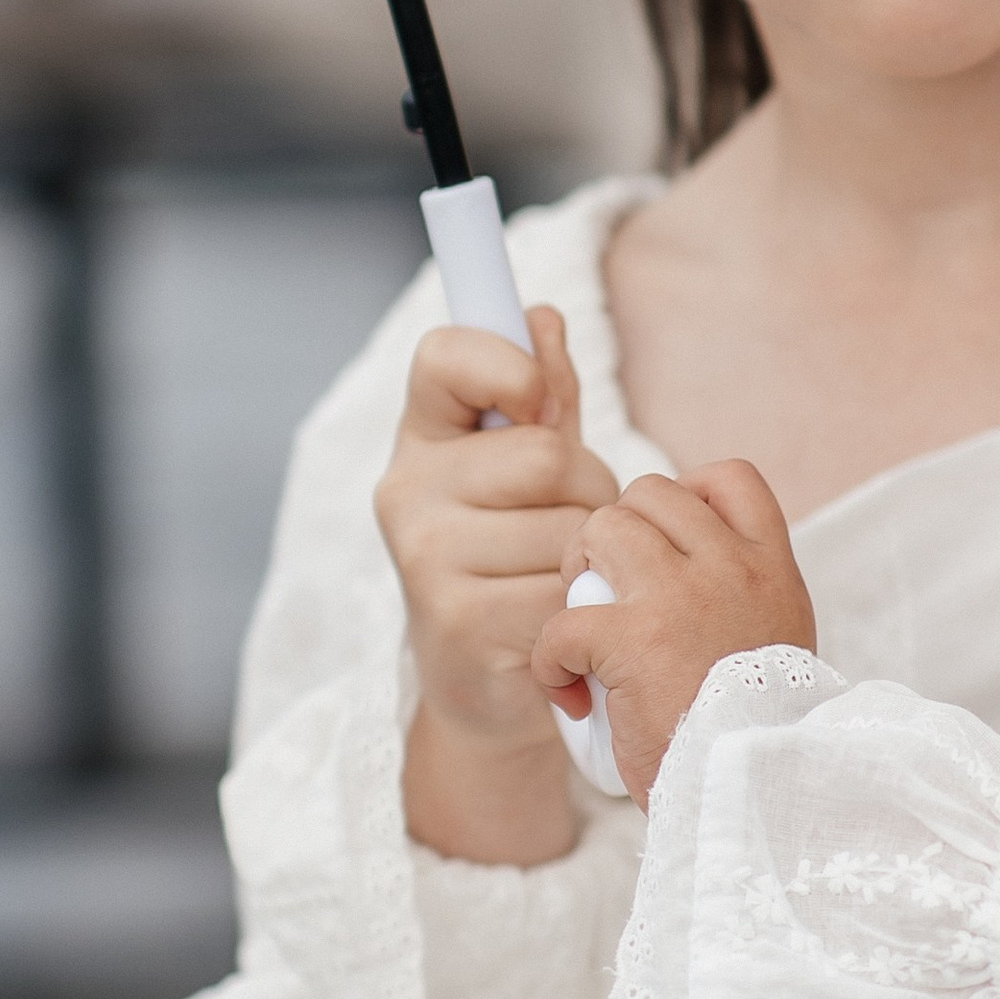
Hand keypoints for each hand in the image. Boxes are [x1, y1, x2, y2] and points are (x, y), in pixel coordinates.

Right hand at [376, 307, 617, 859]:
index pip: (446, 354)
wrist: (489, 682)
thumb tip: (543, 317)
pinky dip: (583, 606)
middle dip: (589, 489)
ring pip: (568, 526)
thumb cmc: (519, 551)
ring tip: (564, 573)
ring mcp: (426, 557)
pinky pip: (565, 589)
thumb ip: (544, 392)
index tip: (536, 404)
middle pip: (545, 455)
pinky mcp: (458, 620)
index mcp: (423, 436)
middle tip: (570, 521)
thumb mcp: (533, 466)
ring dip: (593, 554)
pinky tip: (558, 619)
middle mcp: (406, 490)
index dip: (507, 365)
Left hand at [532, 466, 815, 810]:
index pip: (731, 478)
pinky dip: (550, 659)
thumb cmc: (760, 735)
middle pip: (652, 493)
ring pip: (603, 528)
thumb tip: (692, 587)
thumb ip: (742, 602)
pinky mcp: (633, 639)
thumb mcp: (778, 647)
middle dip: (617, 532)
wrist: (759, 791)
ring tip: (583, 625)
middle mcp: (731, 567)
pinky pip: (562, 620)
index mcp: (772, 568)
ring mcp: (682, 596)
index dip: (687, 493)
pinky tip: (568, 693)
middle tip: (606, 589)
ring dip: (577, 571)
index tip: (669, 542)